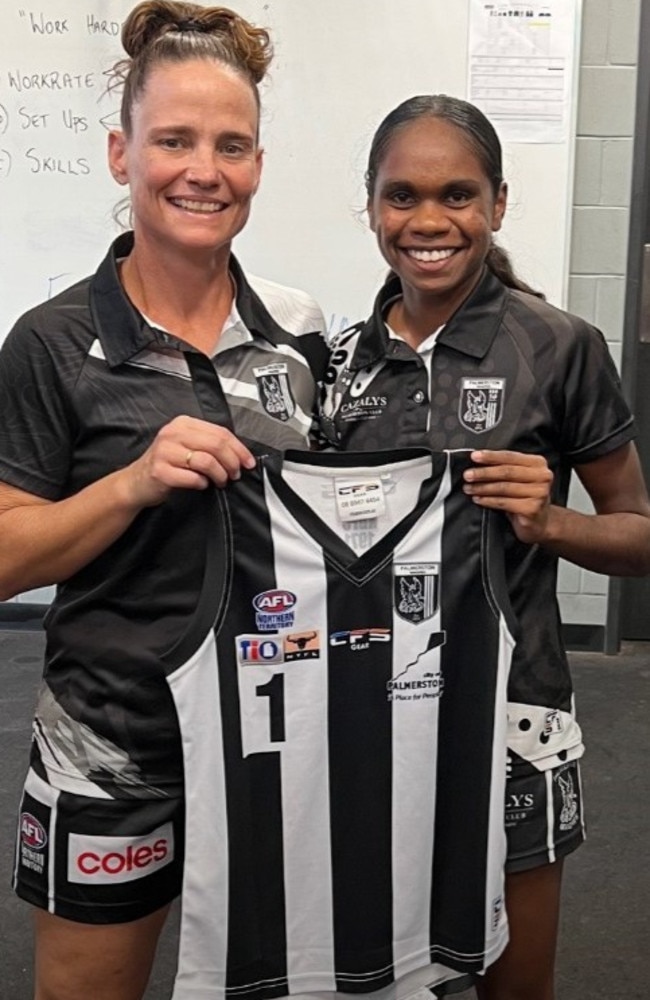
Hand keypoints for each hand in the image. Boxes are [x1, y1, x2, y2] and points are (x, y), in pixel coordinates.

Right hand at [119, 415, 255, 507]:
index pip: (220, 432)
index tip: (248, 462)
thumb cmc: (166, 465)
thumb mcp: (186, 446)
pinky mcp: (160, 471)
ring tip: (220, 481)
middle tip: (235, 474)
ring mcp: (164, 452)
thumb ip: (209, 445)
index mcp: (183, 424)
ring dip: (220, 474)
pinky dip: (202, 483)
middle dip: (232, 462)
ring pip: (207, 461)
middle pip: (216, 444)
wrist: (136, 482)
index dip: (239, 448)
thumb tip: (240, 454)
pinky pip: (192, 478)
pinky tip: (202, 484)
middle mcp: (172, 433)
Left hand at [462, 450, 553, 543]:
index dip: (491, 456)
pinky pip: (504, 502)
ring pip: (504, 487)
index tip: (474, 456)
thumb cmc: (525, 497)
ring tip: (469, 488)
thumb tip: (478, 461)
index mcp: (538, 463)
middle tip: (467, 475)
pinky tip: (478, 499)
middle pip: (507, 471)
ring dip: (482, 488)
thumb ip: (504, 467)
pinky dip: (488, 500)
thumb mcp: (518, 478)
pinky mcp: (532, 508)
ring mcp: (539, 493)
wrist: (540, 522)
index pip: (511, 456)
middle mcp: (542, 476)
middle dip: (484, 473)